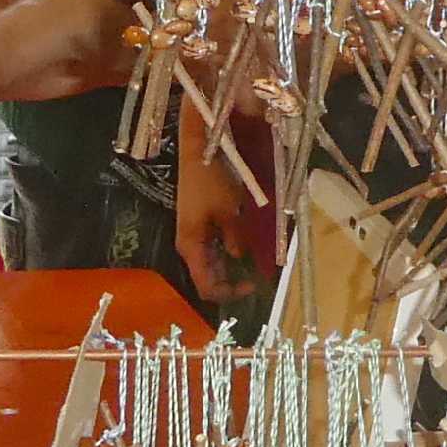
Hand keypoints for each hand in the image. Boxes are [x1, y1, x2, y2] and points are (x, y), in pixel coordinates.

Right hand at [177, 114, 261, 305]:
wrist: (196, 152)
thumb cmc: (211, 181)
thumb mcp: (229, 211)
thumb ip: (236, 239)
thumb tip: (241, 258)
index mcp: (192, 247)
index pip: (207, 287)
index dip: (229, 294)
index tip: (253, 285)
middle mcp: (188, 247)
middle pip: (208, 279)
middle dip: (232, 283)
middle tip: (258, 277)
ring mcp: (192, 237)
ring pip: (211, 266)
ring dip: (231, 270)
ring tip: (254, 264)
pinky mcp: (198, 227)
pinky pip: (212, 251)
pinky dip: (227, 255)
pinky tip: (243, 248)